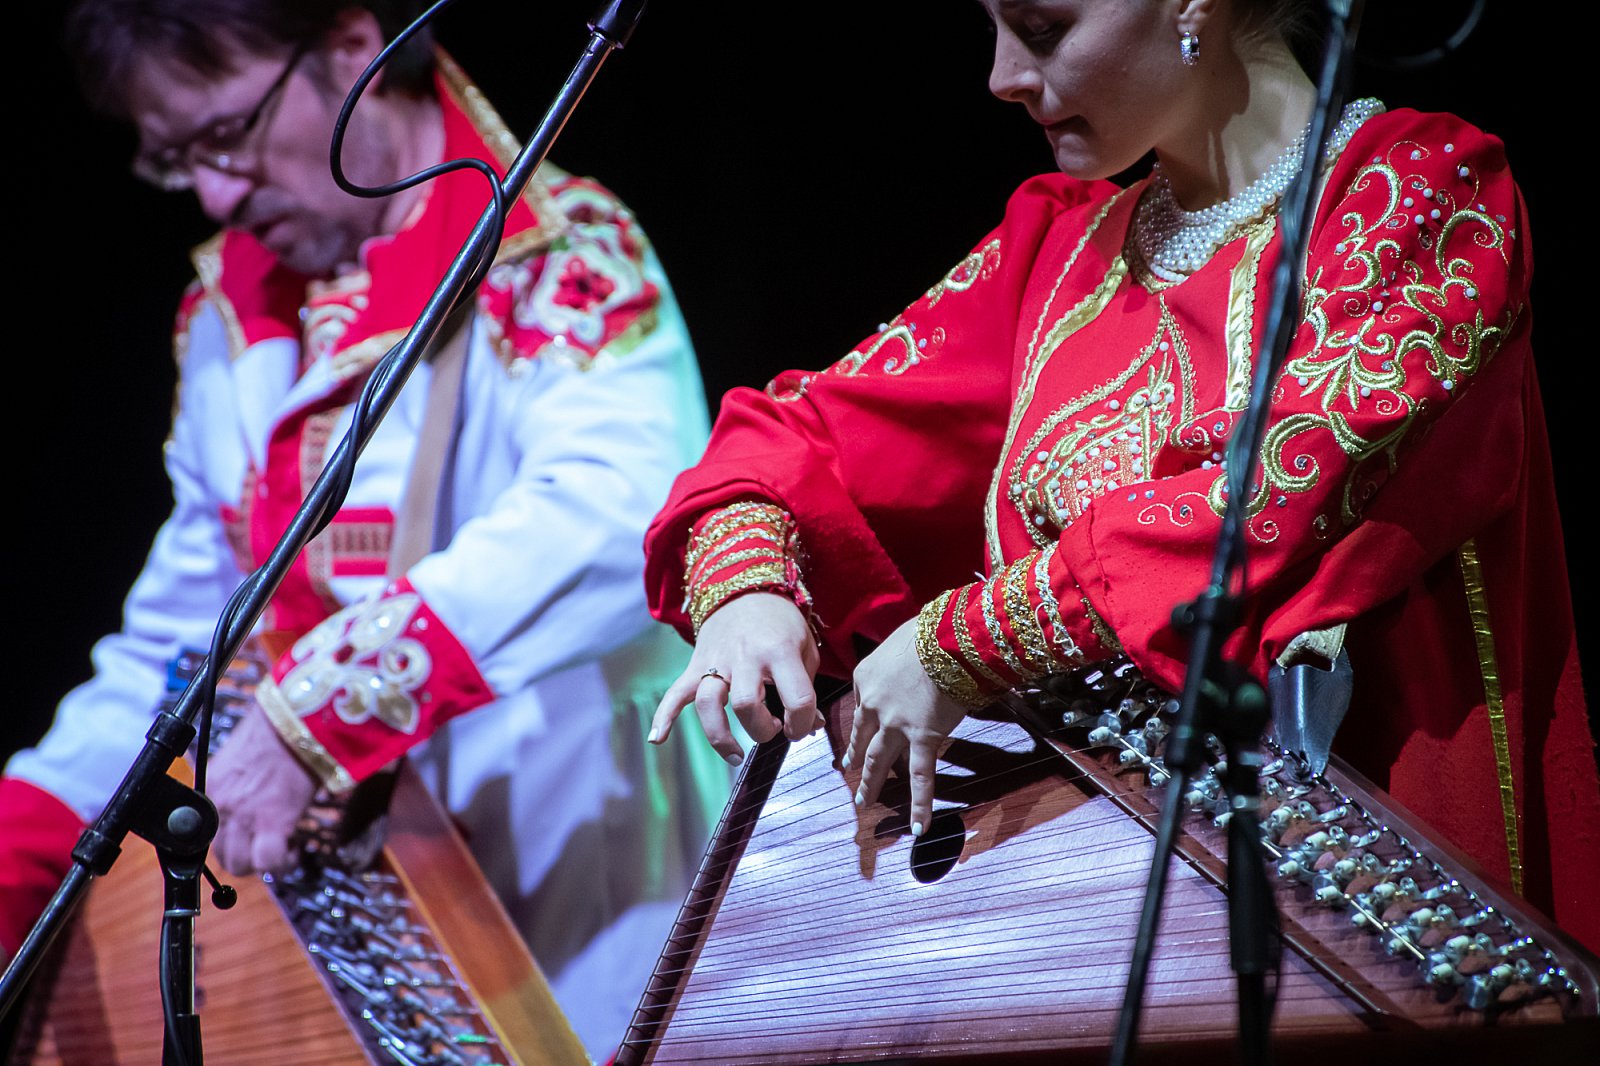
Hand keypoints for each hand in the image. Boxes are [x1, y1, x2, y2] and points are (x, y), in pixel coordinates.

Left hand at [207, 702, 318, 875]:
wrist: (295, 719)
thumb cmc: (275, 729)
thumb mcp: (241, 758)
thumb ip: (235, 785)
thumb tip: (248, 798)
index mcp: (210, 789)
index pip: (205, 835)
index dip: (228, 843)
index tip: (246, 841)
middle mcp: (220, 806)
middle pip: (220, 855)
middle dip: (245, 858)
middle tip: (265, 848)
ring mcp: (244, 817)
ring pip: (241, 865)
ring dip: (261, 865)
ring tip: (281, 852)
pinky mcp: (273, 822)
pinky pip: (269, 862)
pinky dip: (280, 865)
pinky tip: (292, 852)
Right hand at [649, 592, 819, 764]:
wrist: (745, 588)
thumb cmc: (781, 623)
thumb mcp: (805, 648)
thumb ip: (806, 687)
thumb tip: (809, 725)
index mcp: (779, 651)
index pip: (797, 699)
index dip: (803, 724)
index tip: (801, 727)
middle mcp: (746, 657)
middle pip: (747, 704)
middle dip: (762, 730)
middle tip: (773, 727)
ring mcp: (717, 661)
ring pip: (708, 703)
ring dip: (721, 736)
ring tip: (736, 755)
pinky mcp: (696, 664)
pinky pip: (676, 692)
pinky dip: (665, 716)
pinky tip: (658, 739)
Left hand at [847, 616, 969, 836]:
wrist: (947, 638)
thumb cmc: (930, 630)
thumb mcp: (903, 639)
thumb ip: (901, 657)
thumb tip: (915, 657)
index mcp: (865, 678)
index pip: (862, 703)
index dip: (865, 717)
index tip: (864, 727)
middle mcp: (873, 705)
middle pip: (861, 737)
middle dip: (854, 757)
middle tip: (847, 769)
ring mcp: (895, 725)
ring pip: (878, 761)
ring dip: (870, 784)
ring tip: (862, 802)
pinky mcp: (921, 739)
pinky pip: (920, 778)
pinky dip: (919, 804)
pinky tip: (919, 827)